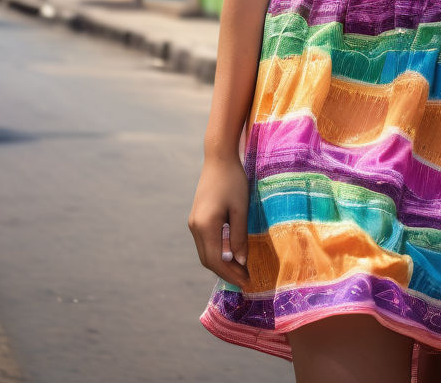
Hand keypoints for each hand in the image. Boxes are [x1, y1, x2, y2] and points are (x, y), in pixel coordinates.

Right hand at [188, 152, 250, 288]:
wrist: (219, 158)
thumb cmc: (233, 181)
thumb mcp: (241, 209)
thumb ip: (239, 236)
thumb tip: (240, 261)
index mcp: (205, 226)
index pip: (217, 261)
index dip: (231, 275)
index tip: (247, 282)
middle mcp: (195, 227)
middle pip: (208, 260)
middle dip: (226, 273)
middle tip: (246, 279)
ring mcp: (193, 222)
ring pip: (206, 252)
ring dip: (221, 263)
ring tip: (241, 269)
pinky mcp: (196, 218)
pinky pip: (205, 242)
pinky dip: (218, 252)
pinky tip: (231, 252)